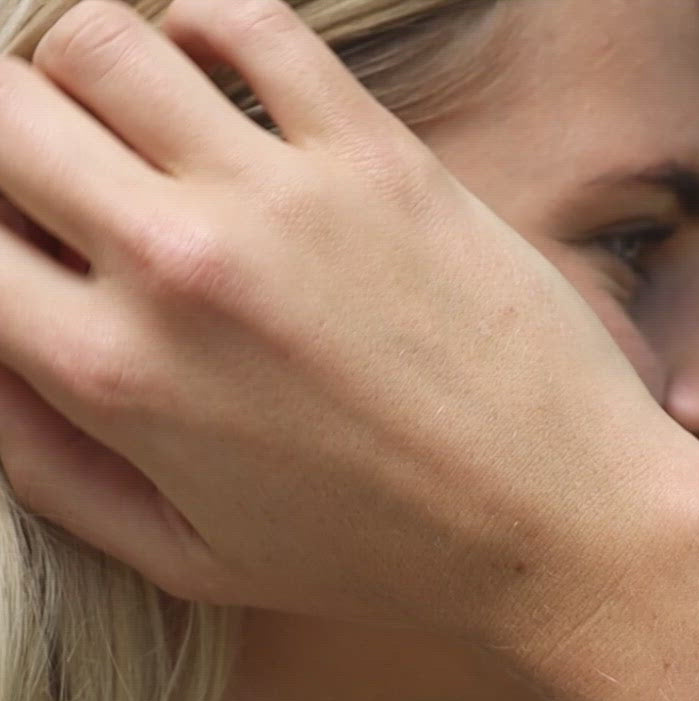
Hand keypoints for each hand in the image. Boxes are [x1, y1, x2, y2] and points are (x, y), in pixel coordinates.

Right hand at [0, 0, 690, 653]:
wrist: (554, 526)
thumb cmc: (375, 559)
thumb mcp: (190, 560)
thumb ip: (52, 468)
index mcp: (115, 380)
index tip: (20, 242)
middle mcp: (176, 269)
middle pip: (0, 112)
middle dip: (6, 138)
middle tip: (53, 177)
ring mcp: (280, 198)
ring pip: (99, 41)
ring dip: (86, 72)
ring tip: (129, 127)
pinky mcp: (375, 155)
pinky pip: (243, 20)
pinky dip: (203, 28)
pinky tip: (218, 84)